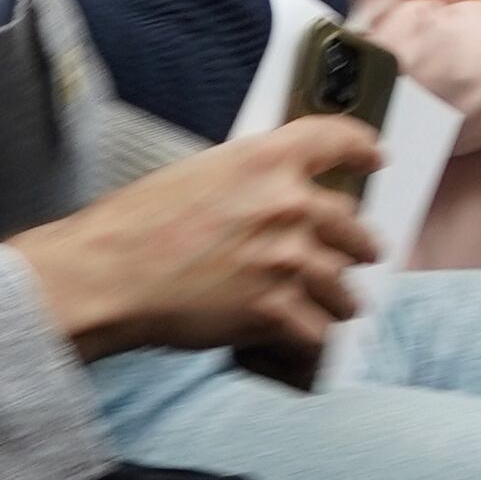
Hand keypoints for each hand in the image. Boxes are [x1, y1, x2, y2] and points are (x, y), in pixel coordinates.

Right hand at [13, 120, 380, 363]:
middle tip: (360, 254)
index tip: (376, 158)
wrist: (105, 276)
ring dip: (340, 299)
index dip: (363, 147)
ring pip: (344, 286)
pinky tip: (301, 340)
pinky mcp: (276, 310)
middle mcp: (289, 206)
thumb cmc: (134, 225)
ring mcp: (288, 260)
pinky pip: (318, 332)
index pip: (340, 139)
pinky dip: (311, 339)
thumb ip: (250, 180)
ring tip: (336, 308)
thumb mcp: (199, 174)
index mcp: (268, 160)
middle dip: (358, 245)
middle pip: (354, 226)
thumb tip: (276, 196)